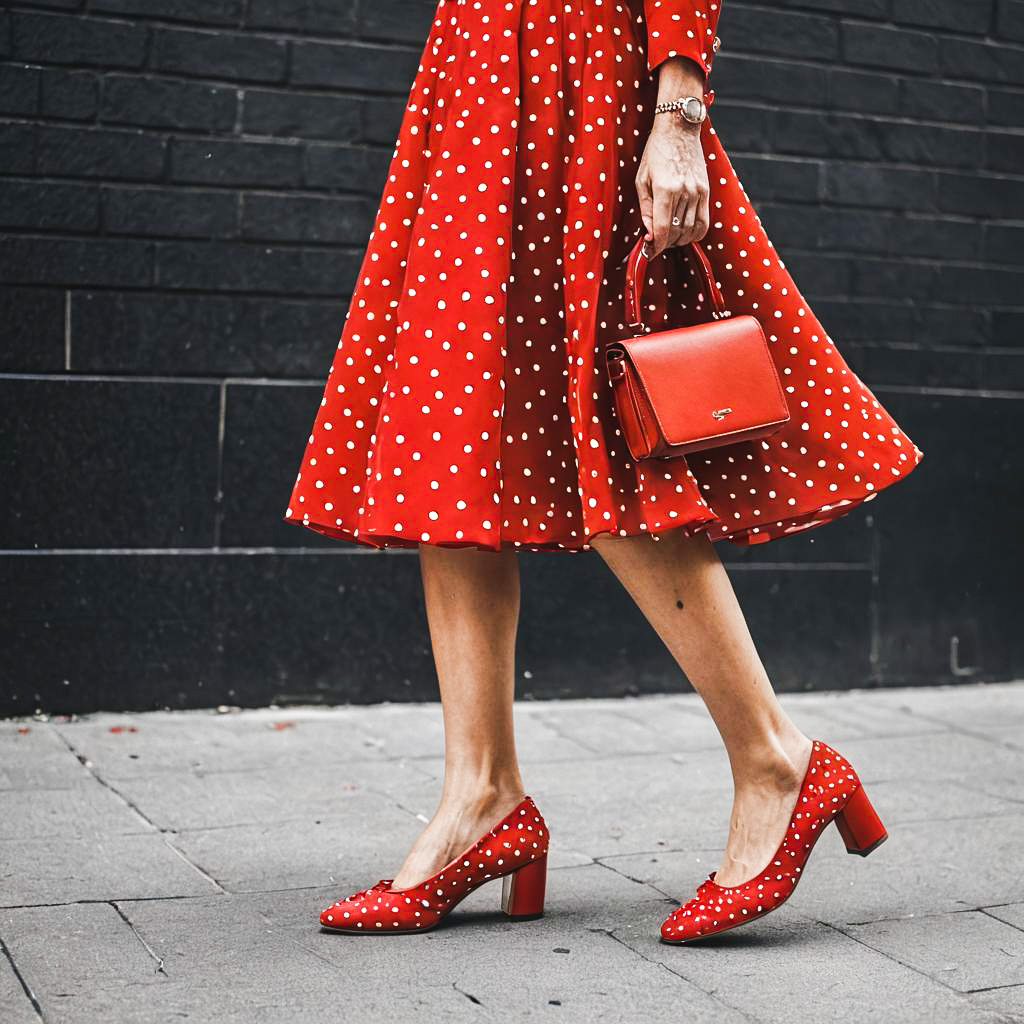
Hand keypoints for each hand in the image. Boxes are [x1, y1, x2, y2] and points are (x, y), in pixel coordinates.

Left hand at [635, 116, 709, 257]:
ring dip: (678, 240)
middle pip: (676, 233)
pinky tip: (685, 233)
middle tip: (656, 243)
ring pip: (690, 230)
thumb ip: (645, 209)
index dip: (655, 246)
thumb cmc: (656, 152)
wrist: (679, 129)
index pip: (662, 229)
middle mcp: (684, 192)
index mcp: (665, 189)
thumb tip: (648, 233)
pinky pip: (704, 222)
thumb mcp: (642, 180)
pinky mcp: (706, 191)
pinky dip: (694, 234)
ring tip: (669, 237)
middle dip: (665, 243)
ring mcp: (698, 192)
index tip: (650, 252)